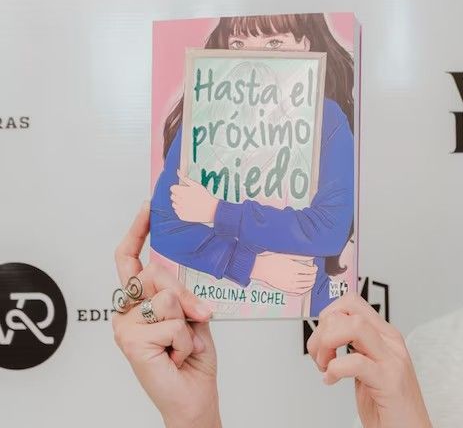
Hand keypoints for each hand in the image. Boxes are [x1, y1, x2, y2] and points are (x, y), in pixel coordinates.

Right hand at [112, 203, 220, 427]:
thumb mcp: (193, 317)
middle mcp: (126, 311)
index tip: (149, 207)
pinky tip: (177, 355)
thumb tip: (174, 275)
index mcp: (139, 302)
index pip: (132, 259)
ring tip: (183, 345)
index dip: (139, 231)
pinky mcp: (130, 339)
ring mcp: (124, 325)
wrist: (192, 396)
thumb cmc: (192, 359)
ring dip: (187, 323)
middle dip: (185, 294)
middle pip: (156, 274)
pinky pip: (172, 321)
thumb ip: (182, 294)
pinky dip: (185, 339)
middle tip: (197, 318)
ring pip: (168, 297)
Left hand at [171, 170, 217, 222]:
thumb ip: (185, 178)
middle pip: (172, 196)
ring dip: (179, 203)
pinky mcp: (181, 216)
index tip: (185, 190)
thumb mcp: (196, 185)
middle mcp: (179, 201)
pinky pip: (177, 211)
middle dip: (178, 195)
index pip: (172, 188)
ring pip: (174, 204)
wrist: (212, 210)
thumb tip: (177, 171)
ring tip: (189, 203)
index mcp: (181, 192)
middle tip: (188, 197)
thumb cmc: (204, 196)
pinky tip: (190, 209)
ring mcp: (180, 209)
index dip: (178, 188)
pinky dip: (182, 210)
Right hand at [250, 252, 317, 294]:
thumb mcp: (285, 254)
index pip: (310, 271)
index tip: (314, 267)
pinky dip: (305, 290)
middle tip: (314, 273)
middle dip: (314, 276)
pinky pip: (298, 292)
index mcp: (294, 267)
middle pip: (309, 279)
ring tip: (312, 280)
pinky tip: (306, 288)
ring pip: (305, 286)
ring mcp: (289, 284)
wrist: (259, 268)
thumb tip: (310, 256)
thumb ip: (299, 256)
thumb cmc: (270, 259)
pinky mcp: (285, 289)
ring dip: (311, 283)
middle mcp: (292, 277)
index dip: (315, 269)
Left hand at [308, 293, 431, 427]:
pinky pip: (355, 362)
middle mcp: (389, 342)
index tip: (321, 339)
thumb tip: (329, 338)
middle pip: (350, 307)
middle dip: (323, 328)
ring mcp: (391, 359)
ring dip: (328, 344)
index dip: (328, 315)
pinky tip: (331, 380)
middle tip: (320, 355)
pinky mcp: (389, 380)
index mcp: (384, 336)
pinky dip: (335, 370)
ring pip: (354, 326)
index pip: (352, 302)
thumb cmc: (389, 406)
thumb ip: (356, 351)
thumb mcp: (368, 370)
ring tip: (325, 365)